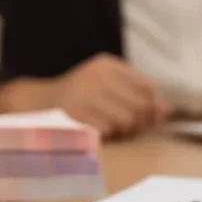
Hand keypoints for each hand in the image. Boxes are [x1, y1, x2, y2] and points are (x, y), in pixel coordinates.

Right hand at [0, 53, 170, 137]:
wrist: (35, 104)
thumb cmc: (80, 98)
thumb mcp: (107, 87)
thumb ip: (138, 96)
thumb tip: (167, 112)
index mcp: (107, 65)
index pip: (148, 87)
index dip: (153, 106)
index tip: (147, 116)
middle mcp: (96, 75)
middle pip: (141, 105)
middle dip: (139, 121)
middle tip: (124, 125)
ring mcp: (84, 94)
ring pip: (126, 120)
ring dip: (122, 131)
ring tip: (107, 127)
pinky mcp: (75, 114)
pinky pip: (107, 131)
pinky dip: (105, 136)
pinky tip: (94, 131)